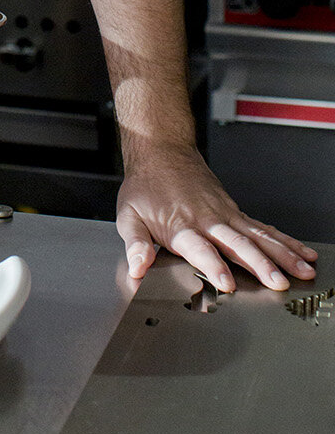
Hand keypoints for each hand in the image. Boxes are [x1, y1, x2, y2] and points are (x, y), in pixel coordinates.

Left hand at [116, 142, 317, 291]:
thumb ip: (136, 244)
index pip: (199, 248)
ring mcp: (225, 215)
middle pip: (237, 244)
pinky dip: (286, 241)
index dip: (213, 266)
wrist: (161, 151)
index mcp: (181, 226)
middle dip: (260, 265)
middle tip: (278, 283)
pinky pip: (263, 228)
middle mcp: (207, 220)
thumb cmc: (145, 186)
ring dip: (282, 254)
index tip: (226, 283)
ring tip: (303, 271)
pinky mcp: (235, 212)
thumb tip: (137, 267)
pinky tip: (303, 253)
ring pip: (258, 236)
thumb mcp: (129, 215)